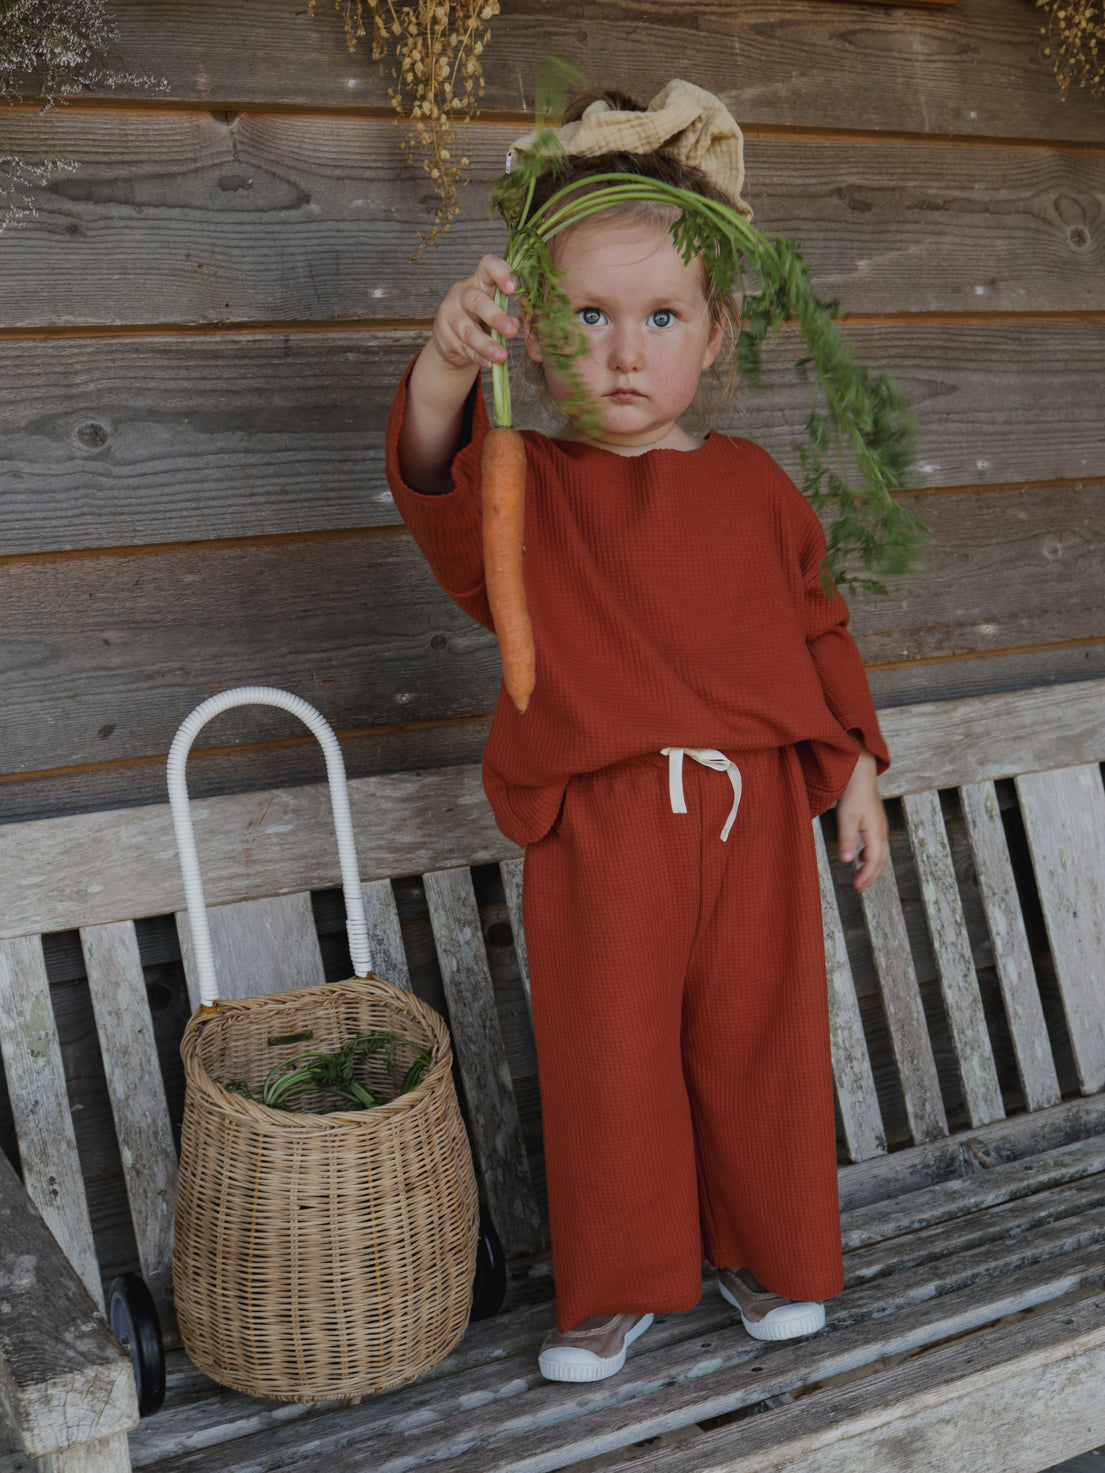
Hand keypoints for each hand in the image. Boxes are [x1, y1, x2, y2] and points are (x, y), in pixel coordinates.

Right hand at [430, 255, 519, 371]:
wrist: (452, 336)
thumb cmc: (480, 317)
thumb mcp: (494, 306)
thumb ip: (506, 310)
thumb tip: (520, 322)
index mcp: (480, 280)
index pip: (487, 266)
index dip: (500, 273)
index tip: (513, 289)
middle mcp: (462, 294)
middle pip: (476, 301)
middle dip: (495, 317)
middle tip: (513, 332)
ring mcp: (450, 314)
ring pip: (468, 330)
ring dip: (486, 344)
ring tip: (501, 356)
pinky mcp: (444, 335)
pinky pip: (462, 347)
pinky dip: (477, 356)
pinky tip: (489, 363)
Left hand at [836, 750, 887, 892]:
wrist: (860, 773)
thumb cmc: (853, 794)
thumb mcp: (846, 818)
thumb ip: (847, 840)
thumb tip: (847, 861)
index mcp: (876, 833)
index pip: (874, 861)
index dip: (866, 876)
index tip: (857, 887)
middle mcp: (881, 831)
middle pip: (880, 859)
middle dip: (871, 875)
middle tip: (859, 888)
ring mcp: (879, 826)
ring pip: (879, 852)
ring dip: (871, 866)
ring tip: (860, 877)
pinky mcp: (875, 821)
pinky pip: (876, 844)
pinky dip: (870, 855)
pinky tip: (860, 856)